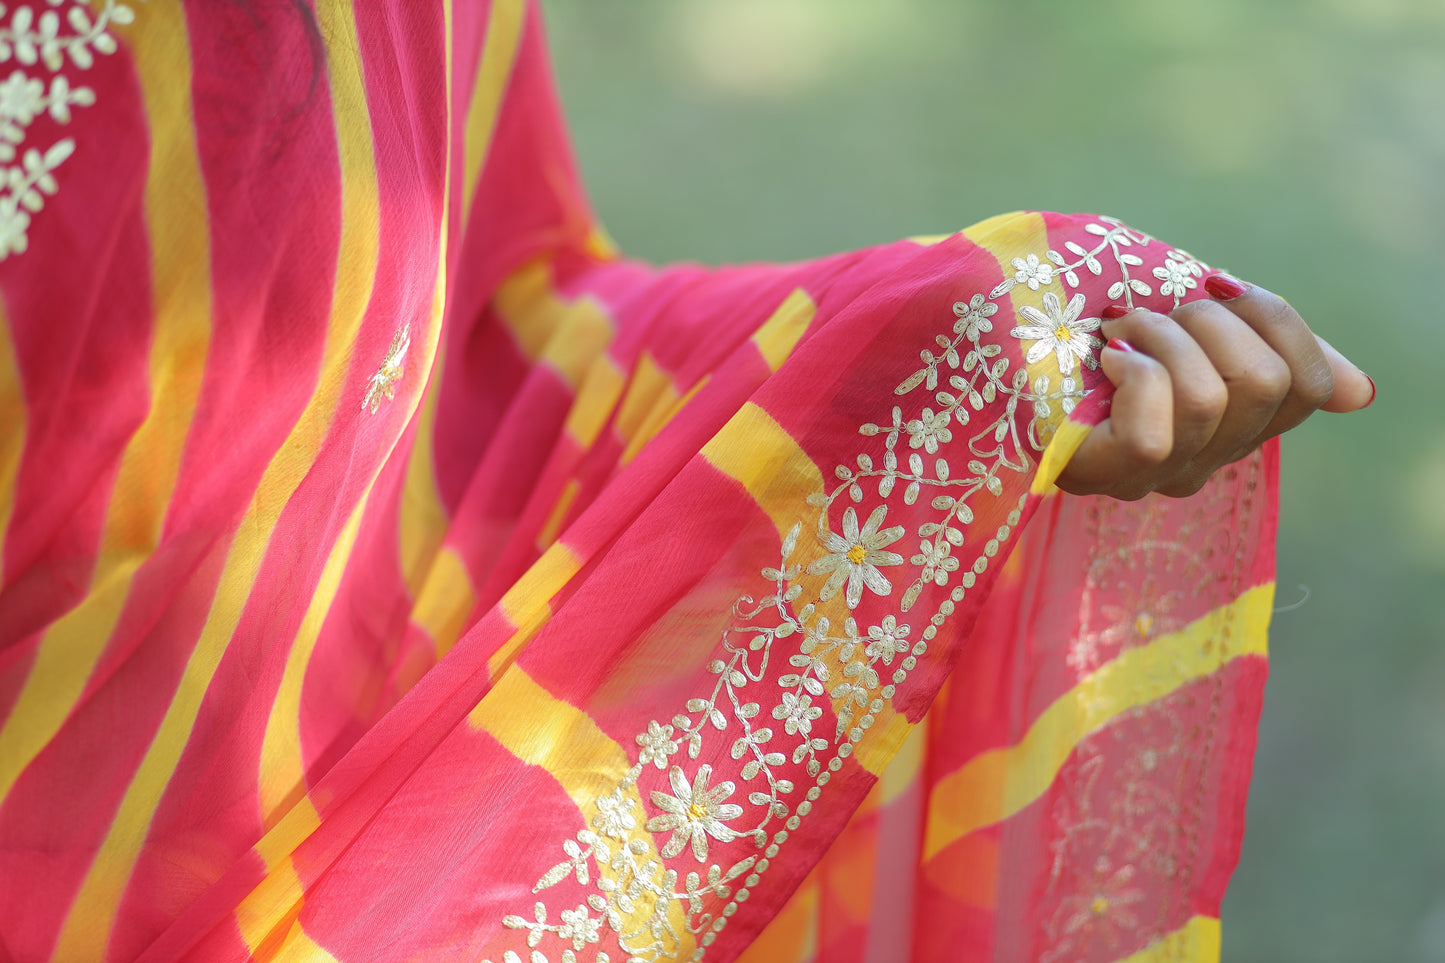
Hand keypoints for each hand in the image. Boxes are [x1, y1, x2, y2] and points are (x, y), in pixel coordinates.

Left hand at [1057, 274, 1374, 499]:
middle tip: (1144, 313)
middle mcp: (1201, 457)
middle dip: (1207, 322)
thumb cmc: (1076, 303)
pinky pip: (1159, 437)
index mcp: (1230, 416)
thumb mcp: (1181, 306)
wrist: (981, 305)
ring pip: (1215, 400)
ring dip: (1160, 338)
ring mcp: (1153, 475)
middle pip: (1266, 385)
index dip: (1273, 319)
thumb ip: (1262, 343)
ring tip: (1112, 332)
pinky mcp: (1106, 477)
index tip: (1210, 286)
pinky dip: (1133, 376)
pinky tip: (1101, 363)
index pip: (1307, 383)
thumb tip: (1359, 395)